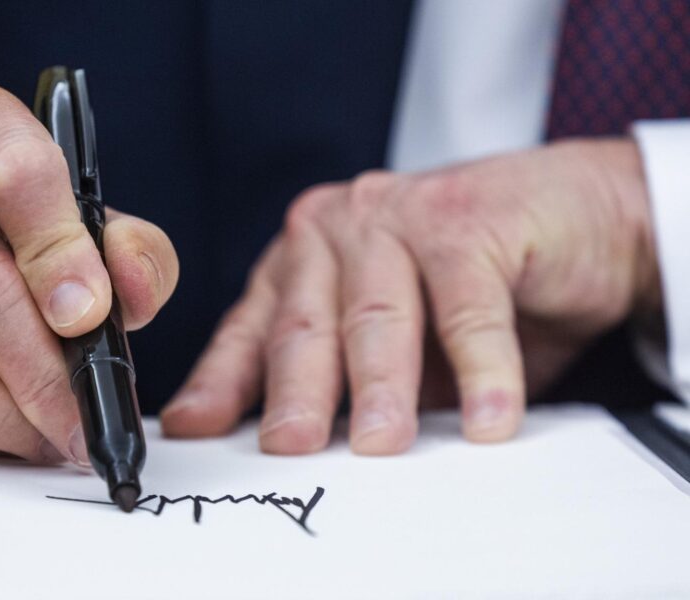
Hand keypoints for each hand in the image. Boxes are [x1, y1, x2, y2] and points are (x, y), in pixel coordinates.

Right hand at [0, 81, 177, 462]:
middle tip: (86, 420)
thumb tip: (134, 294)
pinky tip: (7, 431)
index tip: (90, 316)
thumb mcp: (81, 215)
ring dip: (4, 413)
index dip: (59, 251)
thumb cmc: (10, 226)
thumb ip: (128, 249)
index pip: (15, 173)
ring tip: (54, 437)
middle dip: (42, 370)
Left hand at [162, 139, 659, 454]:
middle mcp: (339, 229)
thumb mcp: (396, 344)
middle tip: (289, 449)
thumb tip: (294, 449)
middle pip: (307, 326)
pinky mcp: (467, 219)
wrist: (576, 217)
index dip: (221, 382)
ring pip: (378, 317)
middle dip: (296, 394)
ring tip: (381, 447)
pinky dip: (482, 369)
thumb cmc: (471, 286)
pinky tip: (488, 420)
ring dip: (381, 387)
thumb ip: (346, 381)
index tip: (194, 429)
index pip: (253, 330)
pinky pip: (468, 308)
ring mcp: (399, 216)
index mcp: (304, 260)